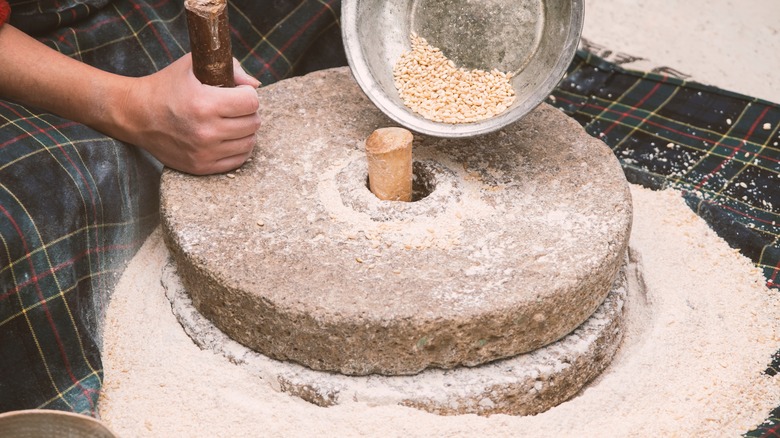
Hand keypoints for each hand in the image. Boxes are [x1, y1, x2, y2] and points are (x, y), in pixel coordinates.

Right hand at [119, 54, 261, 174]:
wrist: (135, 115)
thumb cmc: (167, 86)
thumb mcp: (193, 66)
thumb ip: (229, 68)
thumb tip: (256, 85)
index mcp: (204, 103)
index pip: (251, 102)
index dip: (248, 94)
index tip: (238, 92)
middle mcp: (205, 131)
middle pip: (253, 123)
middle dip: (248, 112)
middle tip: (235, 107)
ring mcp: (204, 152)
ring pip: (249, 142)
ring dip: (246, 131)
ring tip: (233, 122)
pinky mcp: (201, 167)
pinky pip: (238, 160)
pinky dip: (239, 148)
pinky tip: (229, 138)